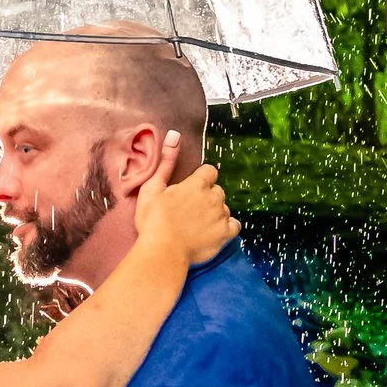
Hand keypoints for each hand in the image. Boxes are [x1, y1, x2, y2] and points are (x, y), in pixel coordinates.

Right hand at [133, 127, 237, 268]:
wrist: (162, 252)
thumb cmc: (152, 220)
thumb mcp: (152, 187)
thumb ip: (166, 161)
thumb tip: (174, 134)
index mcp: (196, 184)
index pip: (209, 172)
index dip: (201, 180)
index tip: (190, 191)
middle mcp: (213, 197)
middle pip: (218, 191)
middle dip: (208, 197)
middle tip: (191, 211)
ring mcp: (221, 216)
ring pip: (224, 208)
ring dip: (215, 213)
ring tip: (198, 225)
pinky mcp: (225, 234)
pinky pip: (234, 226)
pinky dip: (227, 227)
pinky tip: (213, 232)